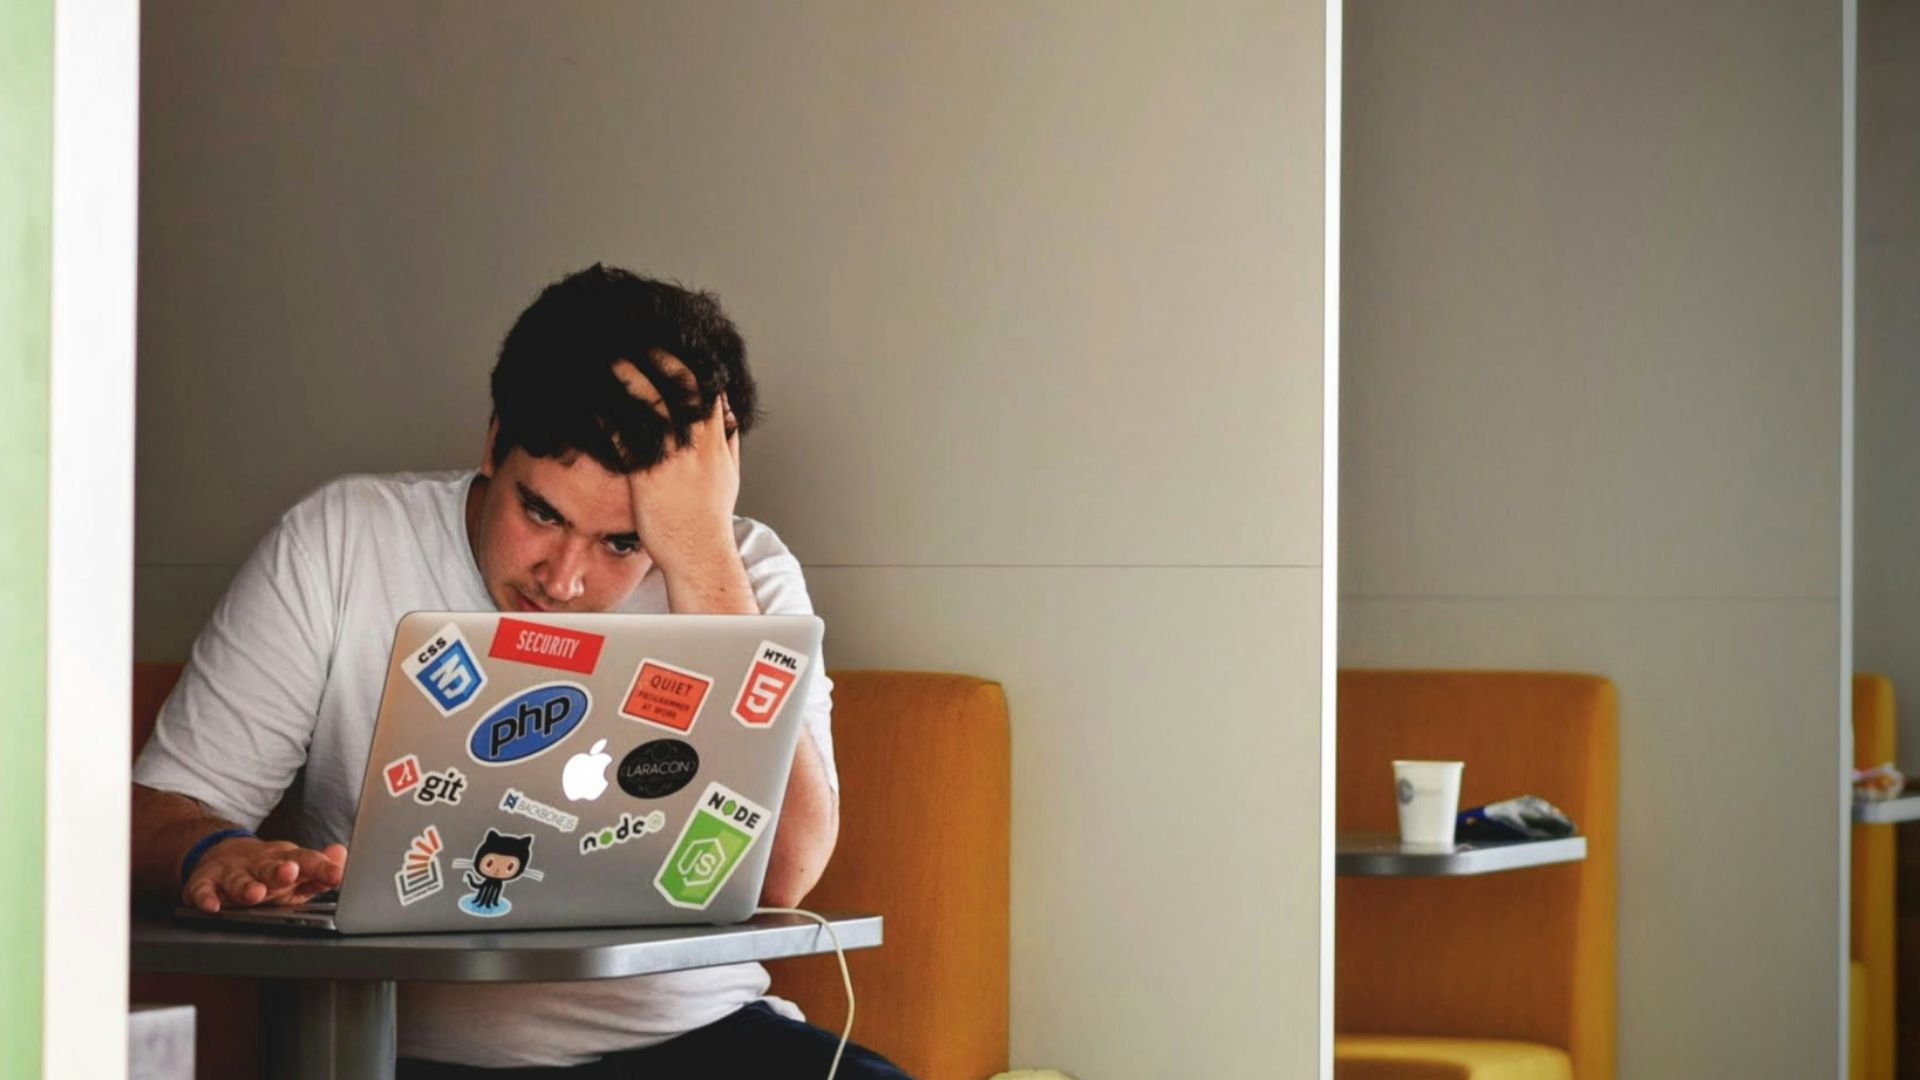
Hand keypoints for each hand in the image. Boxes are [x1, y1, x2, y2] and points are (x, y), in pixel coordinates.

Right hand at [181, 836, 347, 911]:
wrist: (221, 854)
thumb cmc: (268, 870)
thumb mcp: (297, 870)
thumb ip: (320, 870)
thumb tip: (342, 856)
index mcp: (285, 859)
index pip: (306, 861)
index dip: (322, 868)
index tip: (336, 875)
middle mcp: (258, 863)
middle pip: (271, 866)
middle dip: (280, 871)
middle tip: (290, 873)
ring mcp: (231, 872)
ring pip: (238, 879)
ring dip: (246, 886)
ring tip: (255, 894)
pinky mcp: (204, 882)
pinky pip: (202, 890)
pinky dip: (205, 898)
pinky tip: (211, 906)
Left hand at [611, 353, 741, 573]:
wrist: (699, 553)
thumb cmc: (710, 519)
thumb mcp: (729, 474)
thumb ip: (727, 441)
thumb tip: (728, 414)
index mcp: (716, 441)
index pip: (708, 389)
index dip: (690, 363)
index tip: (673, 345)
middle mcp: (696, 445)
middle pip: (681, 387)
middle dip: (661, 359)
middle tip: (640, 340)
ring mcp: (672, 459)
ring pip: (653, 405)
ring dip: (631, 377)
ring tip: (612, 359)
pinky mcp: (647, 476)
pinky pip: (627, 437)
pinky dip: (611, 417)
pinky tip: (595, 403)